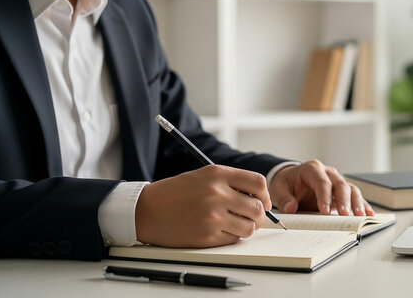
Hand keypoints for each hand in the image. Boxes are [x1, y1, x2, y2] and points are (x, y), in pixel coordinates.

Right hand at [135, 165, 270, 247]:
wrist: (147, 210)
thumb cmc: (175, 193)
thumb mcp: (203, 176)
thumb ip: (230, 182)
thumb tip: (260, 198)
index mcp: (217, 174)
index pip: (258, 182)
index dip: (265, 194)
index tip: (263, 201)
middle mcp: (217, 193)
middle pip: (257, 207)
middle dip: (259, 215)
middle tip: (253, 218)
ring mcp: (212, 216)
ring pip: (249, 227)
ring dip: (247, 228)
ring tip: (237, 225)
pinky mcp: (207, 235)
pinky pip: (234, 239)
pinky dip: (232, 237)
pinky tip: (221, 230)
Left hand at [268, 160, 374, 216]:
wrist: (291, 180)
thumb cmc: (286, 183)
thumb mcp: (279, 188)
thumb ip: (284, 198)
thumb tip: (291, 207)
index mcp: (312, 169)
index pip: (322, 182)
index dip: (324, 196)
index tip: (324, 211)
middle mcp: (328, 172)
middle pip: (340, 184)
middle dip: (344, 200)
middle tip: (345, 214)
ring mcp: (336, 181)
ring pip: (351, 189)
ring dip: (356, 203)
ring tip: (360, 216)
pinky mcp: (341, 192)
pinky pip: (354, 196)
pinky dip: (362, 204)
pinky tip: (368, 214)